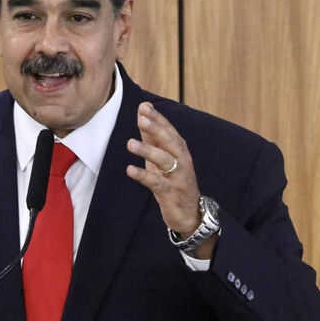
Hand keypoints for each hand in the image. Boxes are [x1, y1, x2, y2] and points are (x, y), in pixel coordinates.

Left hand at [126, 102, 214, 257]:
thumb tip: (143, 111)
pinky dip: (143, 176)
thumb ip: (152, 136)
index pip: (169, 130)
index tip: (144, 106)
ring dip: (148, 151)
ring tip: (130, 143)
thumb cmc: (173, 181)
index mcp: (180, 150)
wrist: (190, 213)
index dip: (158, 118)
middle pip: (170, 141)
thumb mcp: (162, 157)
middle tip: (142, 118)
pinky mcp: (171, 193)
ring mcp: (178, 177)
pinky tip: (130, 170)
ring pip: (164, 161)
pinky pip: (156, 183)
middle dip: (156, 129)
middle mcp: (182, 161)